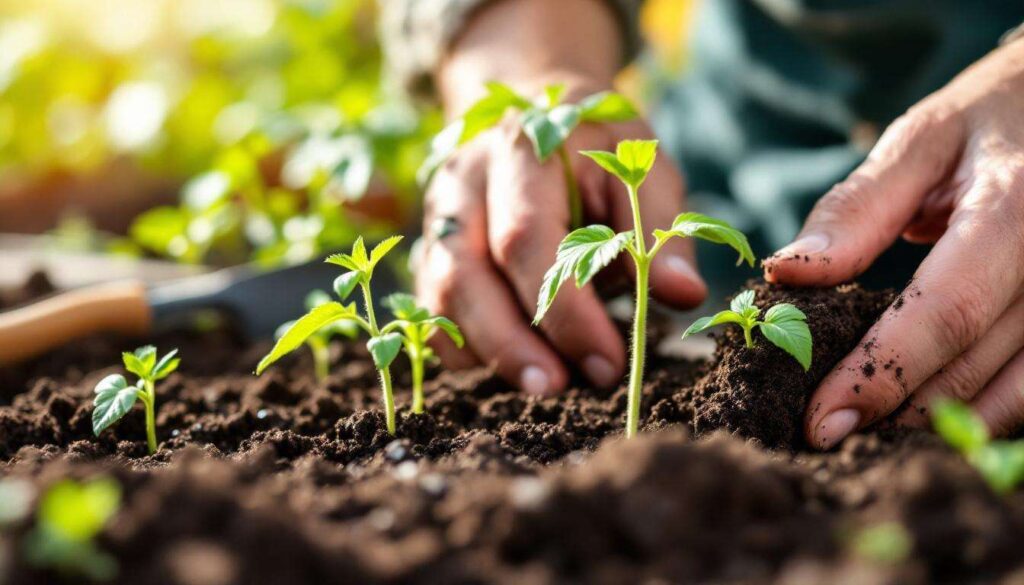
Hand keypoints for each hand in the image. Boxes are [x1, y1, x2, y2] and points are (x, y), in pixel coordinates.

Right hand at [413, 0, 704, 394]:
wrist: (537, 110)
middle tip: (559, 389)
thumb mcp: (643, 168)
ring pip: (440, 293)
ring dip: (485, 350)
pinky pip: (429, 305)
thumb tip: (682, 294)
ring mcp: (438, 215)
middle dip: (510, 342)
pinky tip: (506, 367)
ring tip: (541, 385)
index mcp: (521, 150)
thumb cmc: (600, 149)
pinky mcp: (431, 246)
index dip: (565, 308)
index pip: (528, 238)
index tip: (608, 361)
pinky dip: (461, 345)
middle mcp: (464, 181)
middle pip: (465, 271)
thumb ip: (661, 228)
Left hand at [764, 39, 1023, 447]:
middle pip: (978, 364)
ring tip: (871, 440)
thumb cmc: (989, 120)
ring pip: (1019, 393)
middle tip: (828, 439)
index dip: (881, 374)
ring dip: (941, 426)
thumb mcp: (921, 141)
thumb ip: (856, 210)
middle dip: (898, 413)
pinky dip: (987, 412)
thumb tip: (785, 275)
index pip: (946, 312)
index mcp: (1015, 209)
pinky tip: (930, 420)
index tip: (820, 421)